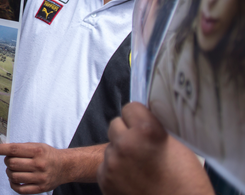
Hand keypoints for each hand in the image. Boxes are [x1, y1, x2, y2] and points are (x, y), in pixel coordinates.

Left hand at [0, 142, 67, 193]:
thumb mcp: (37, 146)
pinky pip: (20, 189)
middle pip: (12, 163)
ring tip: (12, 169)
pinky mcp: (39, 188)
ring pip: (14, 176)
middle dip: (7, 161)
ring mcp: (39, 178)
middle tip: (9, 160)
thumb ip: (21, 148)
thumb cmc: (48, 154)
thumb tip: (2, 149)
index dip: (1, 149)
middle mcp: (39, 164)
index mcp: (37, 151)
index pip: (14, 150)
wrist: (64, 167)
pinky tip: (15, 179)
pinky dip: (13, 184)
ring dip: (9, 172)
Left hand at [98, 102, 212, 194]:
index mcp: (146, 131)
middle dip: (127, 132)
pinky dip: (116, 170)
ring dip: (121, 152)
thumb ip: (156, 129)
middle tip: (142, 147)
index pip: (130, 108)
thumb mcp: (178, 146)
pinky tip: (132, 180)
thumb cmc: (187, 183)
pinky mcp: (104, 179)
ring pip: (110, 146)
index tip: (145, 125)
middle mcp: (125, 143)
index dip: (139, 117)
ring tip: (139, 167)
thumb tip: (143, 118)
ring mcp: (112, 162)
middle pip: (116, 124)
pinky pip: (105, 165)